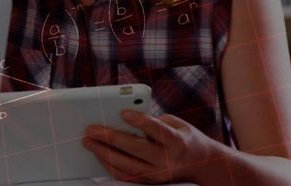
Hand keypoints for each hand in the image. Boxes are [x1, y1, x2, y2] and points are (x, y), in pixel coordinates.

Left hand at [82, 110, 226, 183]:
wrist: (202, 164)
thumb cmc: (183, 137)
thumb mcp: (175, 123)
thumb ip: (152, 121)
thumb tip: (121, 118)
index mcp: (177, 141)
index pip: (157, 130)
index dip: (140, 121)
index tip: (123, 111)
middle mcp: (168, 160)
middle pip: (137, 149)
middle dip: (111, 139)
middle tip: (91, 129)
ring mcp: (159, 174)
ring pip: (128, 166)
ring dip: (104, 154)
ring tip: (87, 142)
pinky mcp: (151, 182)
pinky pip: (126, 176)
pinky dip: (109, 166)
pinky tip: (97, 154)